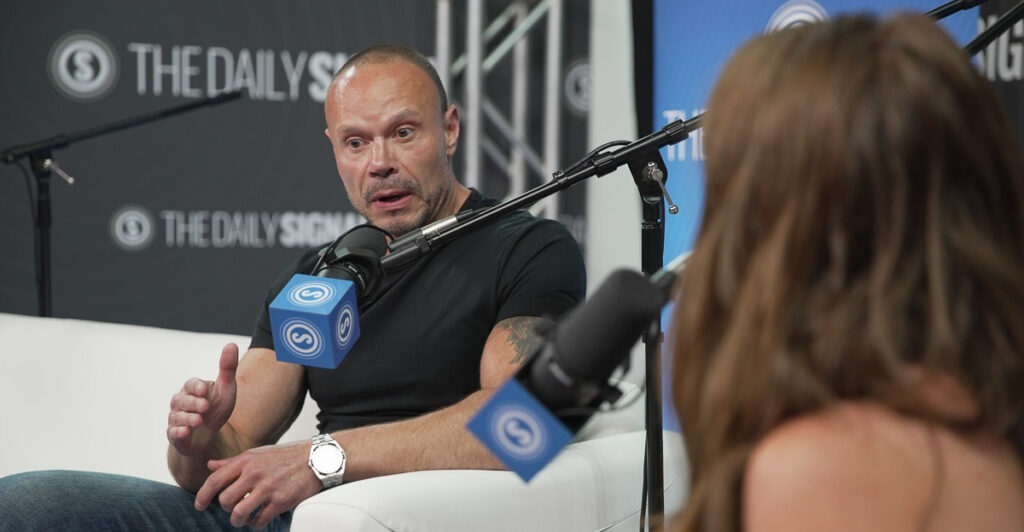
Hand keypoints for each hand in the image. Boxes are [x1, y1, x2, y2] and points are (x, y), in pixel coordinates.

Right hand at [167, 344, 238, 455]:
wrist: (209, 435)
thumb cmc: (216, 408)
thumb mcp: (226, 389)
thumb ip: (227, 368)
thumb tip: (231, 344)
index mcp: (192, 389)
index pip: (191, 384)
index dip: (197, 387)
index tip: (204, 389)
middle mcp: (181, 402)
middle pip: (182, 401)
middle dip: (193, 403)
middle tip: (205, 406)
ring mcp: (176, 419)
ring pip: (178, 417)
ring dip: (188, 418)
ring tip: (199, 420)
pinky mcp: (175, 435)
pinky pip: (173, 434)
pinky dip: (178, 433)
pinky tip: (185, 432)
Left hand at [194, 440, 322, 528]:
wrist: (315, 459)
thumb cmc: (285, 456)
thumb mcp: (256, 454)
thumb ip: (232, 462)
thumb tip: (211, 465)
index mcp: (246, 461)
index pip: (215, 480)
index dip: (202, 496)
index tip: (199, 506)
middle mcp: (254, 474)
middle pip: (225, 500)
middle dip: (226, 509)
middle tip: (233, 508)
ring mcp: (268, 488)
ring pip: (239, 514)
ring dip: (238, 520)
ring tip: (243, 518)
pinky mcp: (280, 501)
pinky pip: (259, 521)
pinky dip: (256, 524)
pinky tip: (259, 518)